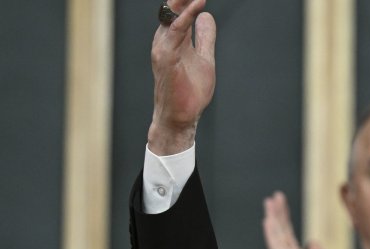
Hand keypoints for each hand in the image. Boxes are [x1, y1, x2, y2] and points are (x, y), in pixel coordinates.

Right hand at [148, 0, 215, 154]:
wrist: (181, 117)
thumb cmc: (189, 91)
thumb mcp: (204, 58)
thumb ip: (204, 37)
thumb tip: (206, 15)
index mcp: (174, 38)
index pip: (179, 10)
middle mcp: (165, 39)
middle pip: (173, 7)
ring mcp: (163, 47)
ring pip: (173, 14)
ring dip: (186, 0)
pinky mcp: (166, 57)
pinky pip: (176, 31)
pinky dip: (187, 15)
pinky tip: (198, 4)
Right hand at [262, 191, 341, 248]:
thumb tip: (311, 242)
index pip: (288, 236)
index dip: (284, 219)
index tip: (281, 202)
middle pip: (281, 234)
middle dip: (277, 215)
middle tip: (274, 197)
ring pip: (277, 238)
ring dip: (272, 220)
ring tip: (270, 202)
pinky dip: (271, 235)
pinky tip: (268, 221)